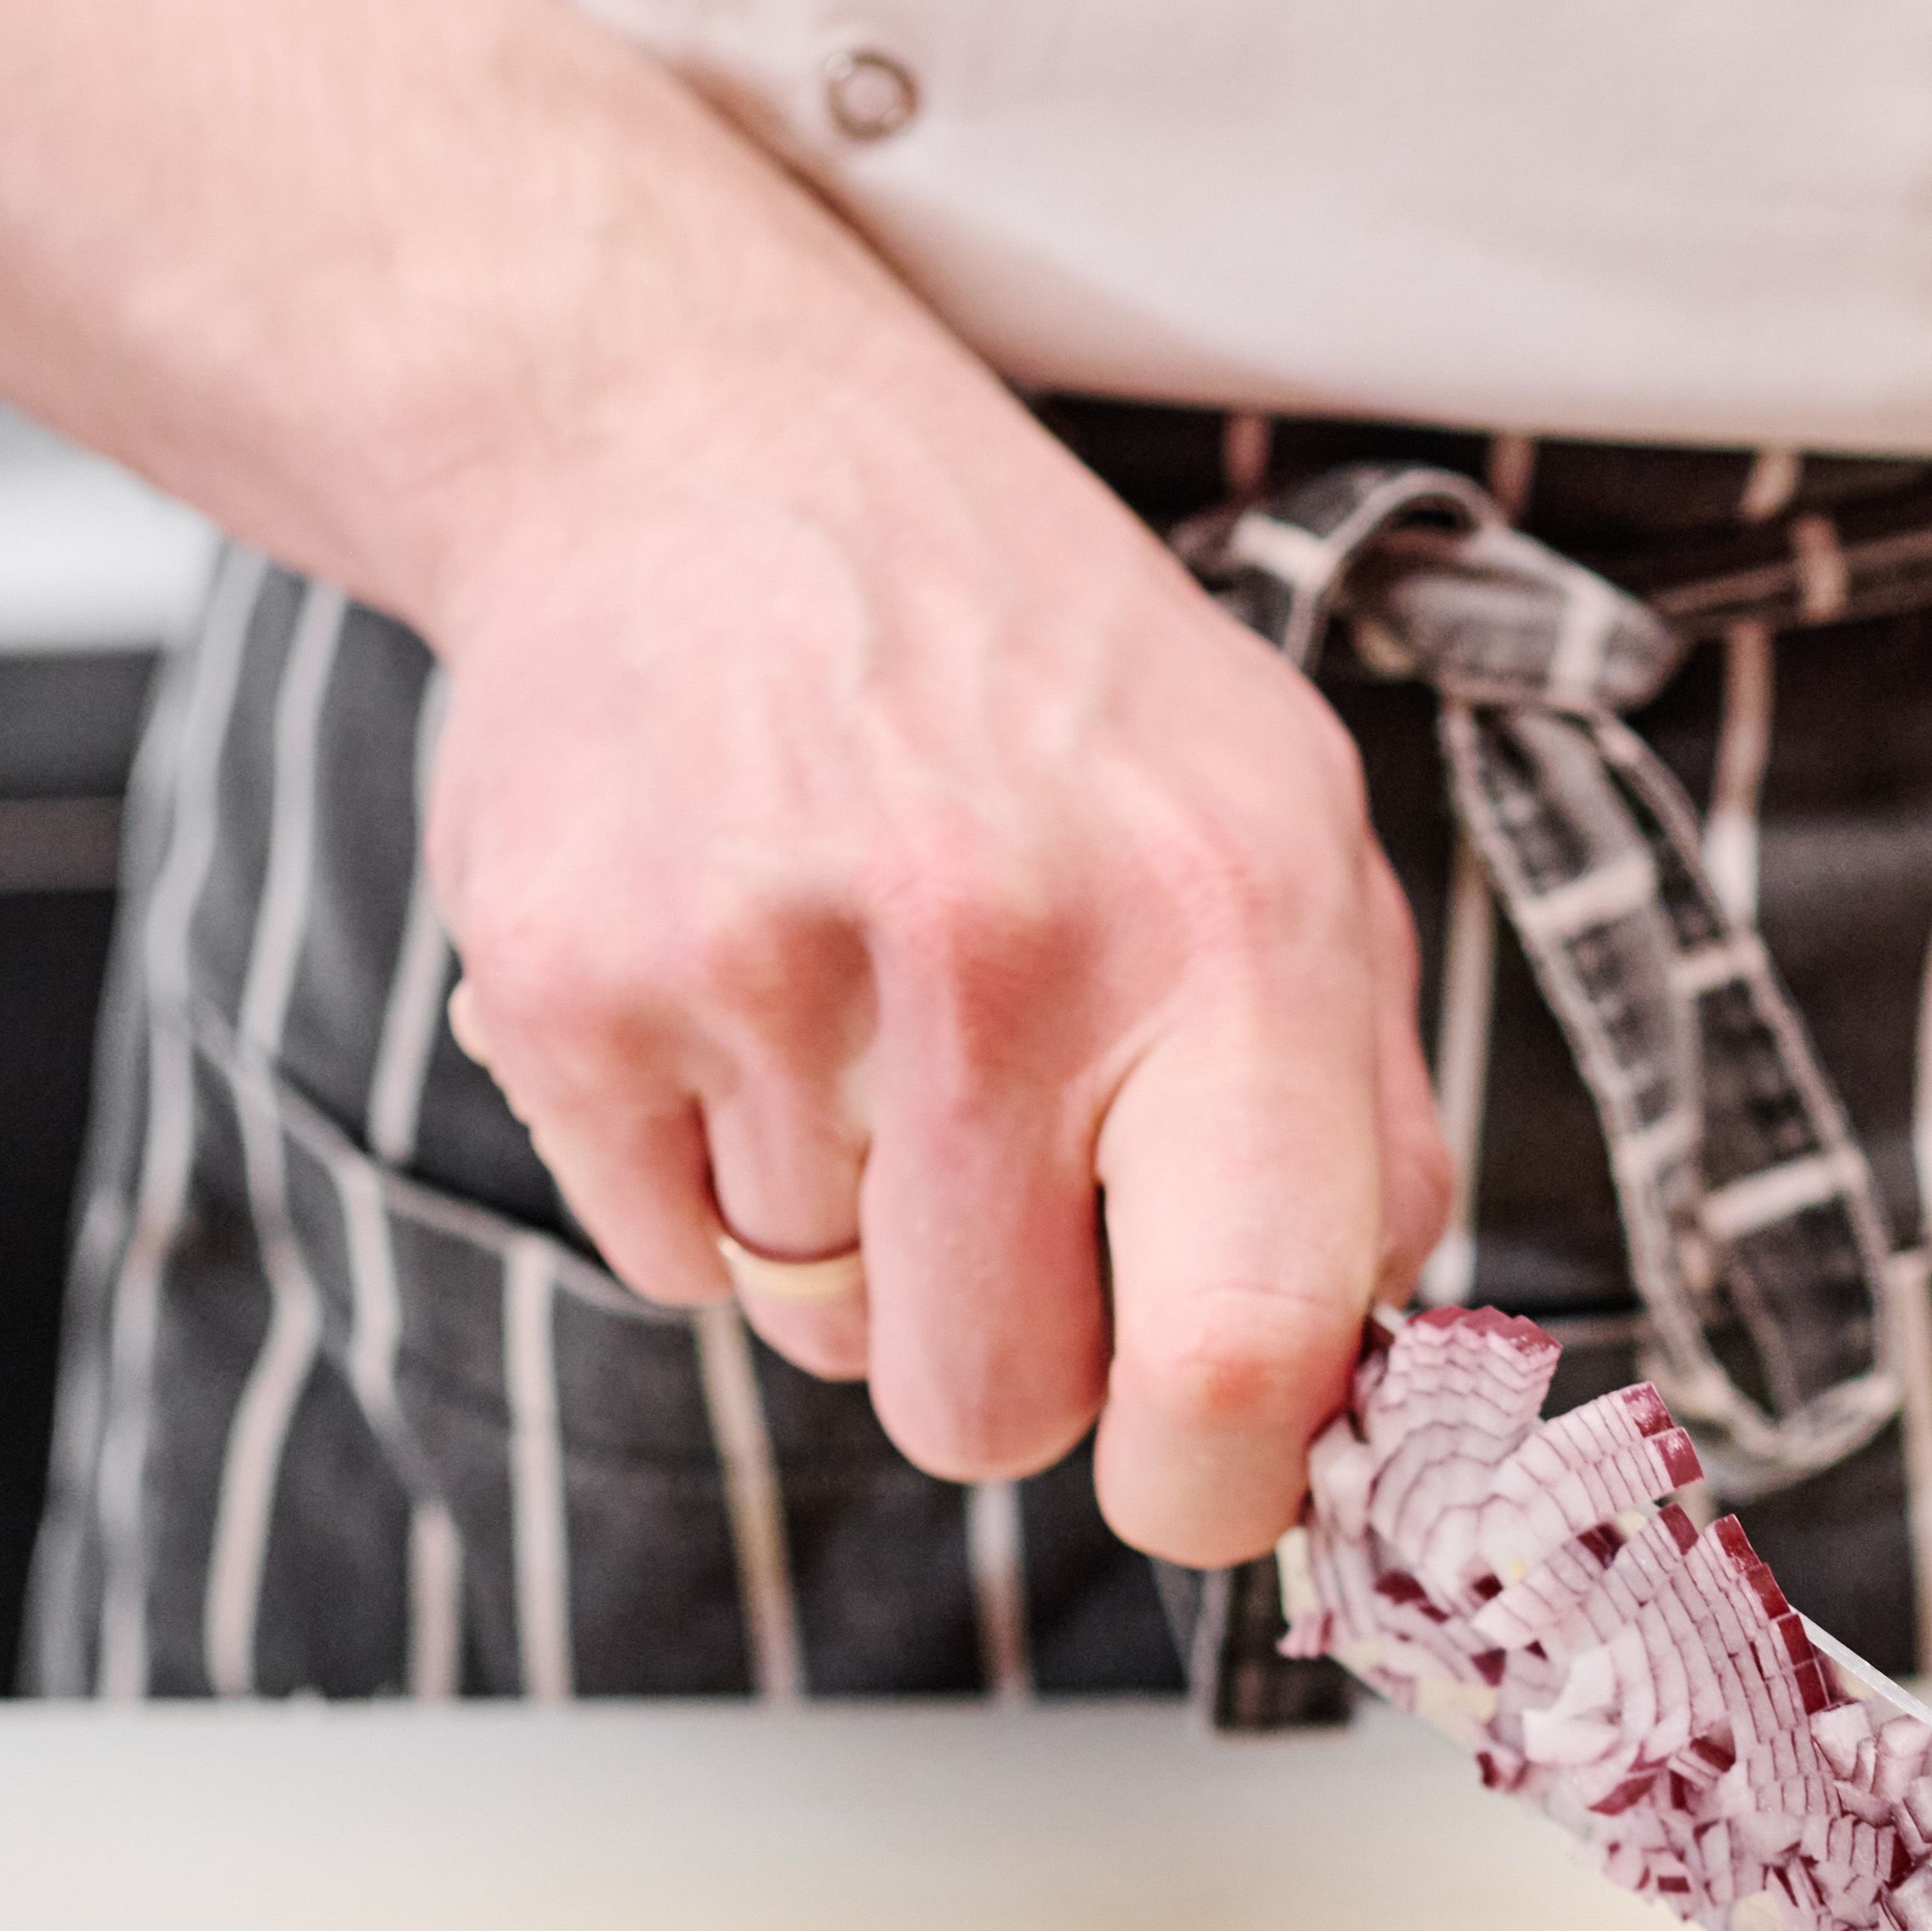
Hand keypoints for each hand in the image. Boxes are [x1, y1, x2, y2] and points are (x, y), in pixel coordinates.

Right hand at [415, 253, 1449, 1560]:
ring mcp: (769, 965)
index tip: (1184, 1468)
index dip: (1211, 1484)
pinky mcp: (571, 986)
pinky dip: (693, 1165)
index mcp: (1233, 927)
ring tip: (852, 998)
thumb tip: (1360, 1395)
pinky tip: (727, 976)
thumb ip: (1353, 1122)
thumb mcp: (1282, 831)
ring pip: (822, 1333)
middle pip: (994, 1404)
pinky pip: (664, 1257)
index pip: (1249, 1359)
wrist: (700, 446)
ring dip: (842, 1226)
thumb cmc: (1030, 675)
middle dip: (992, 1337)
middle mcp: (1007, 945)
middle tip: (985, 1151)